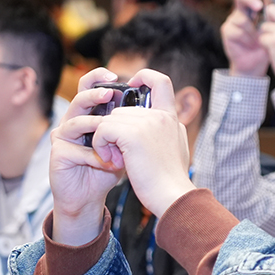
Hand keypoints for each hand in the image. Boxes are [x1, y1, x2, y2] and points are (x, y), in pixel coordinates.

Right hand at [47, 67, 126, 244]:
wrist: (90, 197)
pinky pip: (76, 150)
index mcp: (89, 115)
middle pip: (79, 98)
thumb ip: (133, 127)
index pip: (90, 87)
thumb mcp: (126, 145)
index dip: (98, 77)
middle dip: (94, 93)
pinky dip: (95, 156)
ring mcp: (63, 137)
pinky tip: (108, 163)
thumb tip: (153, 108)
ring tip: (114, 136)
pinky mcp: (58, 154)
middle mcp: (73, 122)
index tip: (115, 75)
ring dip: (97, 128)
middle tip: (110, 92)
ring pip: (75, 121)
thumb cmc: (107, 170)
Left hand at [90, 69, 195, 217]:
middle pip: (123, 109)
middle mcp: (160, 116)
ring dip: (105, 140)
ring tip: (115, 161)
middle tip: (118, 155)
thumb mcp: (174, 149)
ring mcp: (147, 123)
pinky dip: (100, 145)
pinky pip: (103, 129)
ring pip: (110, 120)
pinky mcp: (131, 134)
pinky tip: (109, 162)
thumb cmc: (170, 182)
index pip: (160, 81)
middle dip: (114, 130)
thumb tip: (151, 125)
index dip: (144, 77)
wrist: (172, 197)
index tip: (132, 86)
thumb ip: (164, 132)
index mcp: (171, 118)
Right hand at [222, 0, 268, 77]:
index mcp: (253, 6)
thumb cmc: (269, 43)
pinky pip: (237, 30)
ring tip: (259, 39)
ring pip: (242, 17)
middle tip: (259, 6)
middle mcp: (241, 10)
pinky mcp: (227, 31)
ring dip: (253, 29)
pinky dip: (247, 38)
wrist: (256, 64)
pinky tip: (251, 45)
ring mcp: (233, 20)